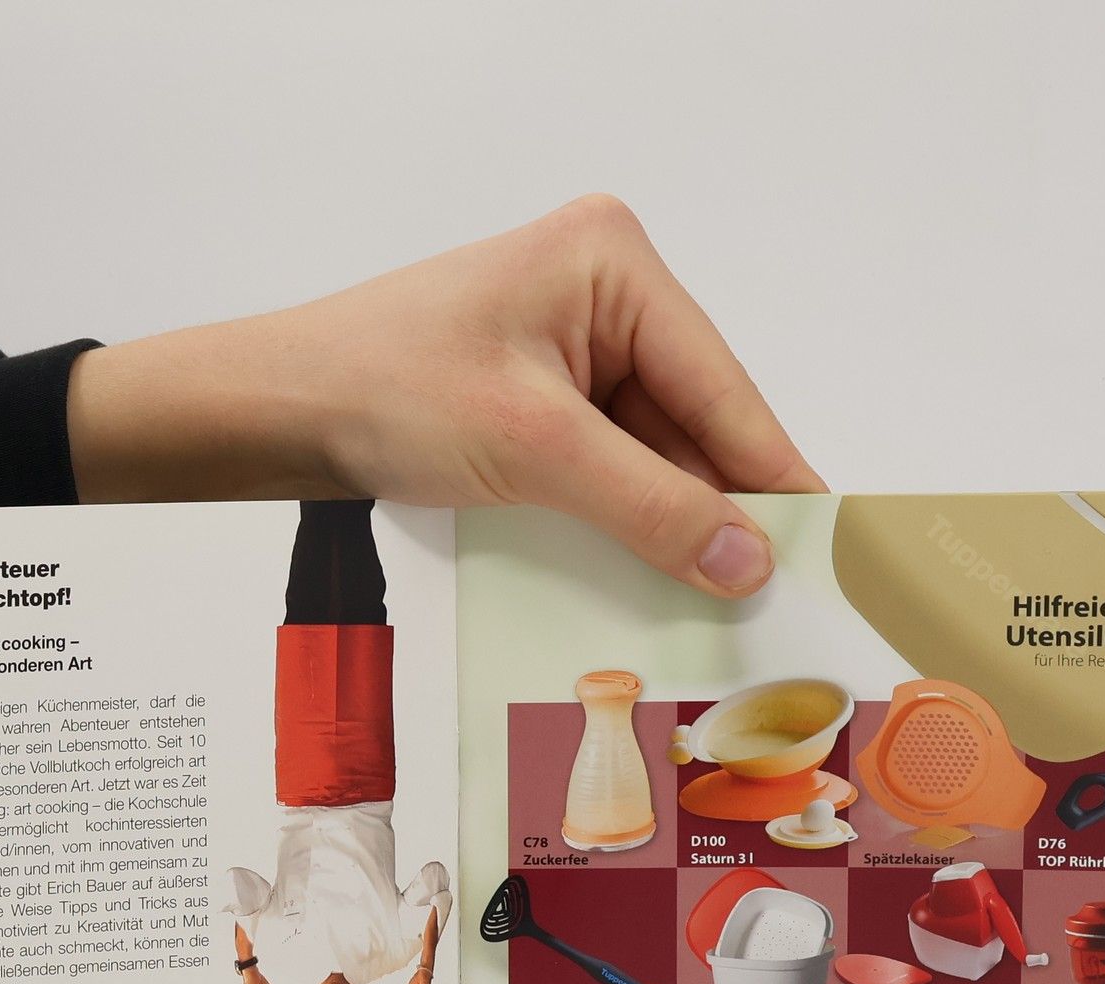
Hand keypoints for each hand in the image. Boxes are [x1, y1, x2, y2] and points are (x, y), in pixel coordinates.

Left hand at [67, 195, 820, 597]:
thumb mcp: (533, 449)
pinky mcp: (543, 398)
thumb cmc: (387, 391)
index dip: (769, 472)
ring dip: (675, 522)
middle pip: (695, 420)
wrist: (282, 411)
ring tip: (721, 598)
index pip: (719, 384)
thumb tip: (745, 558)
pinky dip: (630, 519)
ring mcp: (573, 348)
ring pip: (656, 451)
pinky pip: (612, 465)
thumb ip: (649, 504)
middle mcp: (604, 294)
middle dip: (721, 505)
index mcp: (613, 264)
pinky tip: (656, 572)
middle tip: (775, 590)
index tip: (822, 541)